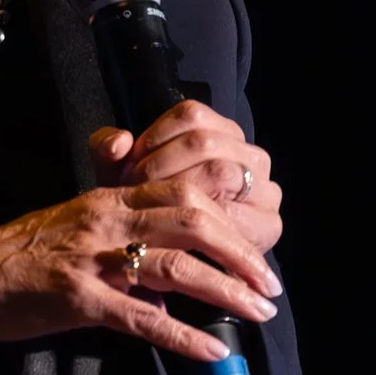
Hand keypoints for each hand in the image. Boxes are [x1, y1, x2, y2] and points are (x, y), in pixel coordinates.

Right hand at [0, 176, 281, 360]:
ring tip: (258, 313)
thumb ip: (123, 237)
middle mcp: (106, 220)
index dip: (230, 217)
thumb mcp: (76, 228)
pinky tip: (211, 349)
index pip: (185, 192)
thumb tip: (169, 277)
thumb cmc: (19, 257)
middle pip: (193, 221)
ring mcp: (93, 259)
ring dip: (226, 290)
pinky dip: (183, 335)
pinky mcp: (78, 300)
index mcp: (109, 199)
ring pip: (176, 266)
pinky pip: (141, 317)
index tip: (257, 245)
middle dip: (241, 253)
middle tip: (271, 285)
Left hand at [90, 100, 283, 256]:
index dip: (154, 137)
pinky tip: (172, 231)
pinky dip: (198, 219)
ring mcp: (266, 191)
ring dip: (178, 190)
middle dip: (162, 167)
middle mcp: (253, 156)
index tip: (125, 165)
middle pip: (205, 143)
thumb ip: (107, 151)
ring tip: (149, 210)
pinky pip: (232, 213)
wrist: (166, 258)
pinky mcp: (268, 226)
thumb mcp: (120, 176)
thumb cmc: (144, 210)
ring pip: (221, 171)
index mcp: (222, 133)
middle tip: (132, 192)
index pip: (191, 115)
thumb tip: (118, 142)